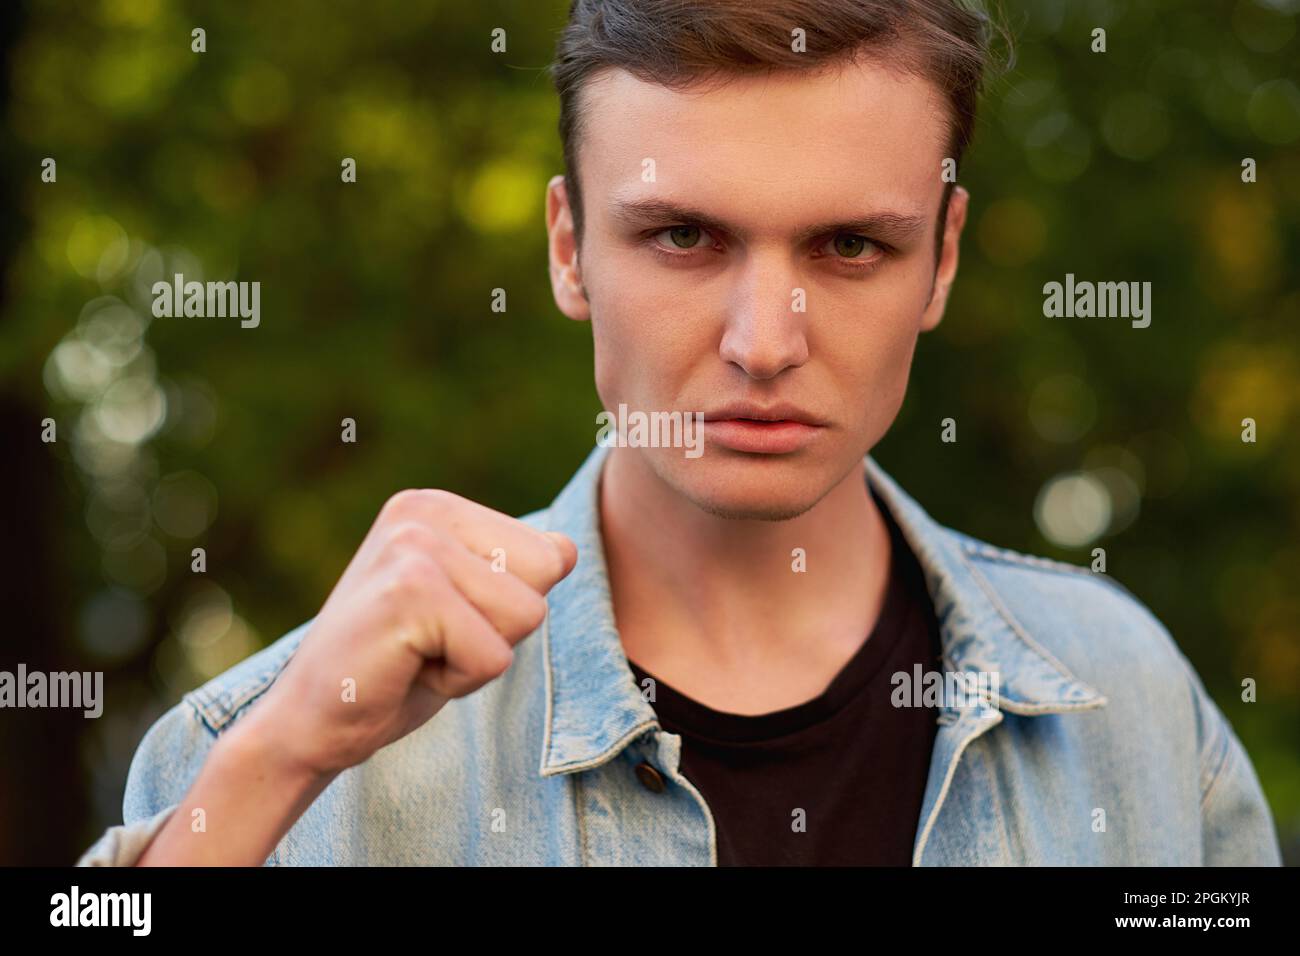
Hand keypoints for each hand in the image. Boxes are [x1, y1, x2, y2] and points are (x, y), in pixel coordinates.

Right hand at [251, 489, 576, 778]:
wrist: (308, 723)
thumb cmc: (395, 669)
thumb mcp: (465, 607)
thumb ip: (512, 572)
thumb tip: (567, 549)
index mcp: (437, 507)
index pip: (551, 554)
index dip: (509, 609)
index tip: (446, 624)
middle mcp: (425, 510)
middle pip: (545, 578)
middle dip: (500, 630)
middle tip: (431, 643)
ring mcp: (414, 546)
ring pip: (527, 615)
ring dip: (479, 657)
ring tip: (418, 654)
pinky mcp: (410, 593)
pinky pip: (494, 656)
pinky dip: (459, 681)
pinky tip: (406, 671)